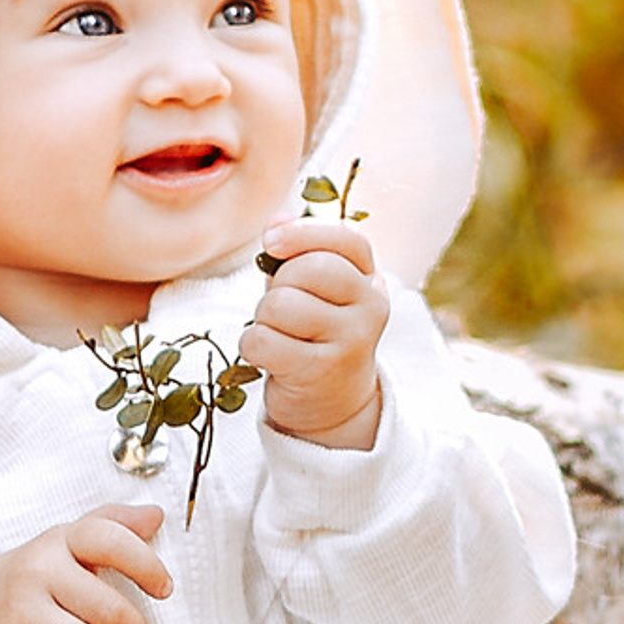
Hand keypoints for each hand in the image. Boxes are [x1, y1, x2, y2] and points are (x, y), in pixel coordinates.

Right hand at [0, 503, 168, 623]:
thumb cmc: (37, 578)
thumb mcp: (70, 541)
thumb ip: (115, 525)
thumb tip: (155, 516)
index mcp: (60, 542)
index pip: (109, 540)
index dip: (146, 565)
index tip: (163, 588)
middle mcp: (38, 575)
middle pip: (109, 609)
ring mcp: (21, 618)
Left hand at [240, 217, 386, 448]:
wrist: (333, 404)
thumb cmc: (314, 334)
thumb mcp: (313, 290)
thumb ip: (297, 252)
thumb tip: (277, 219)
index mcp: (370, 280)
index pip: (347, 239)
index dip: (304, 233)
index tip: (272, 243)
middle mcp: (370, 307)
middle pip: (307, 270)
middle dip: (279, 285)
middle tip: (282, 310)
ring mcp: (351, 341)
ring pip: (280, 305)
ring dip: (263, 318)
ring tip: (278, 335)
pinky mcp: (321, 371)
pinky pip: (263, 340)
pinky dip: (252, 346)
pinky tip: (270, 357)